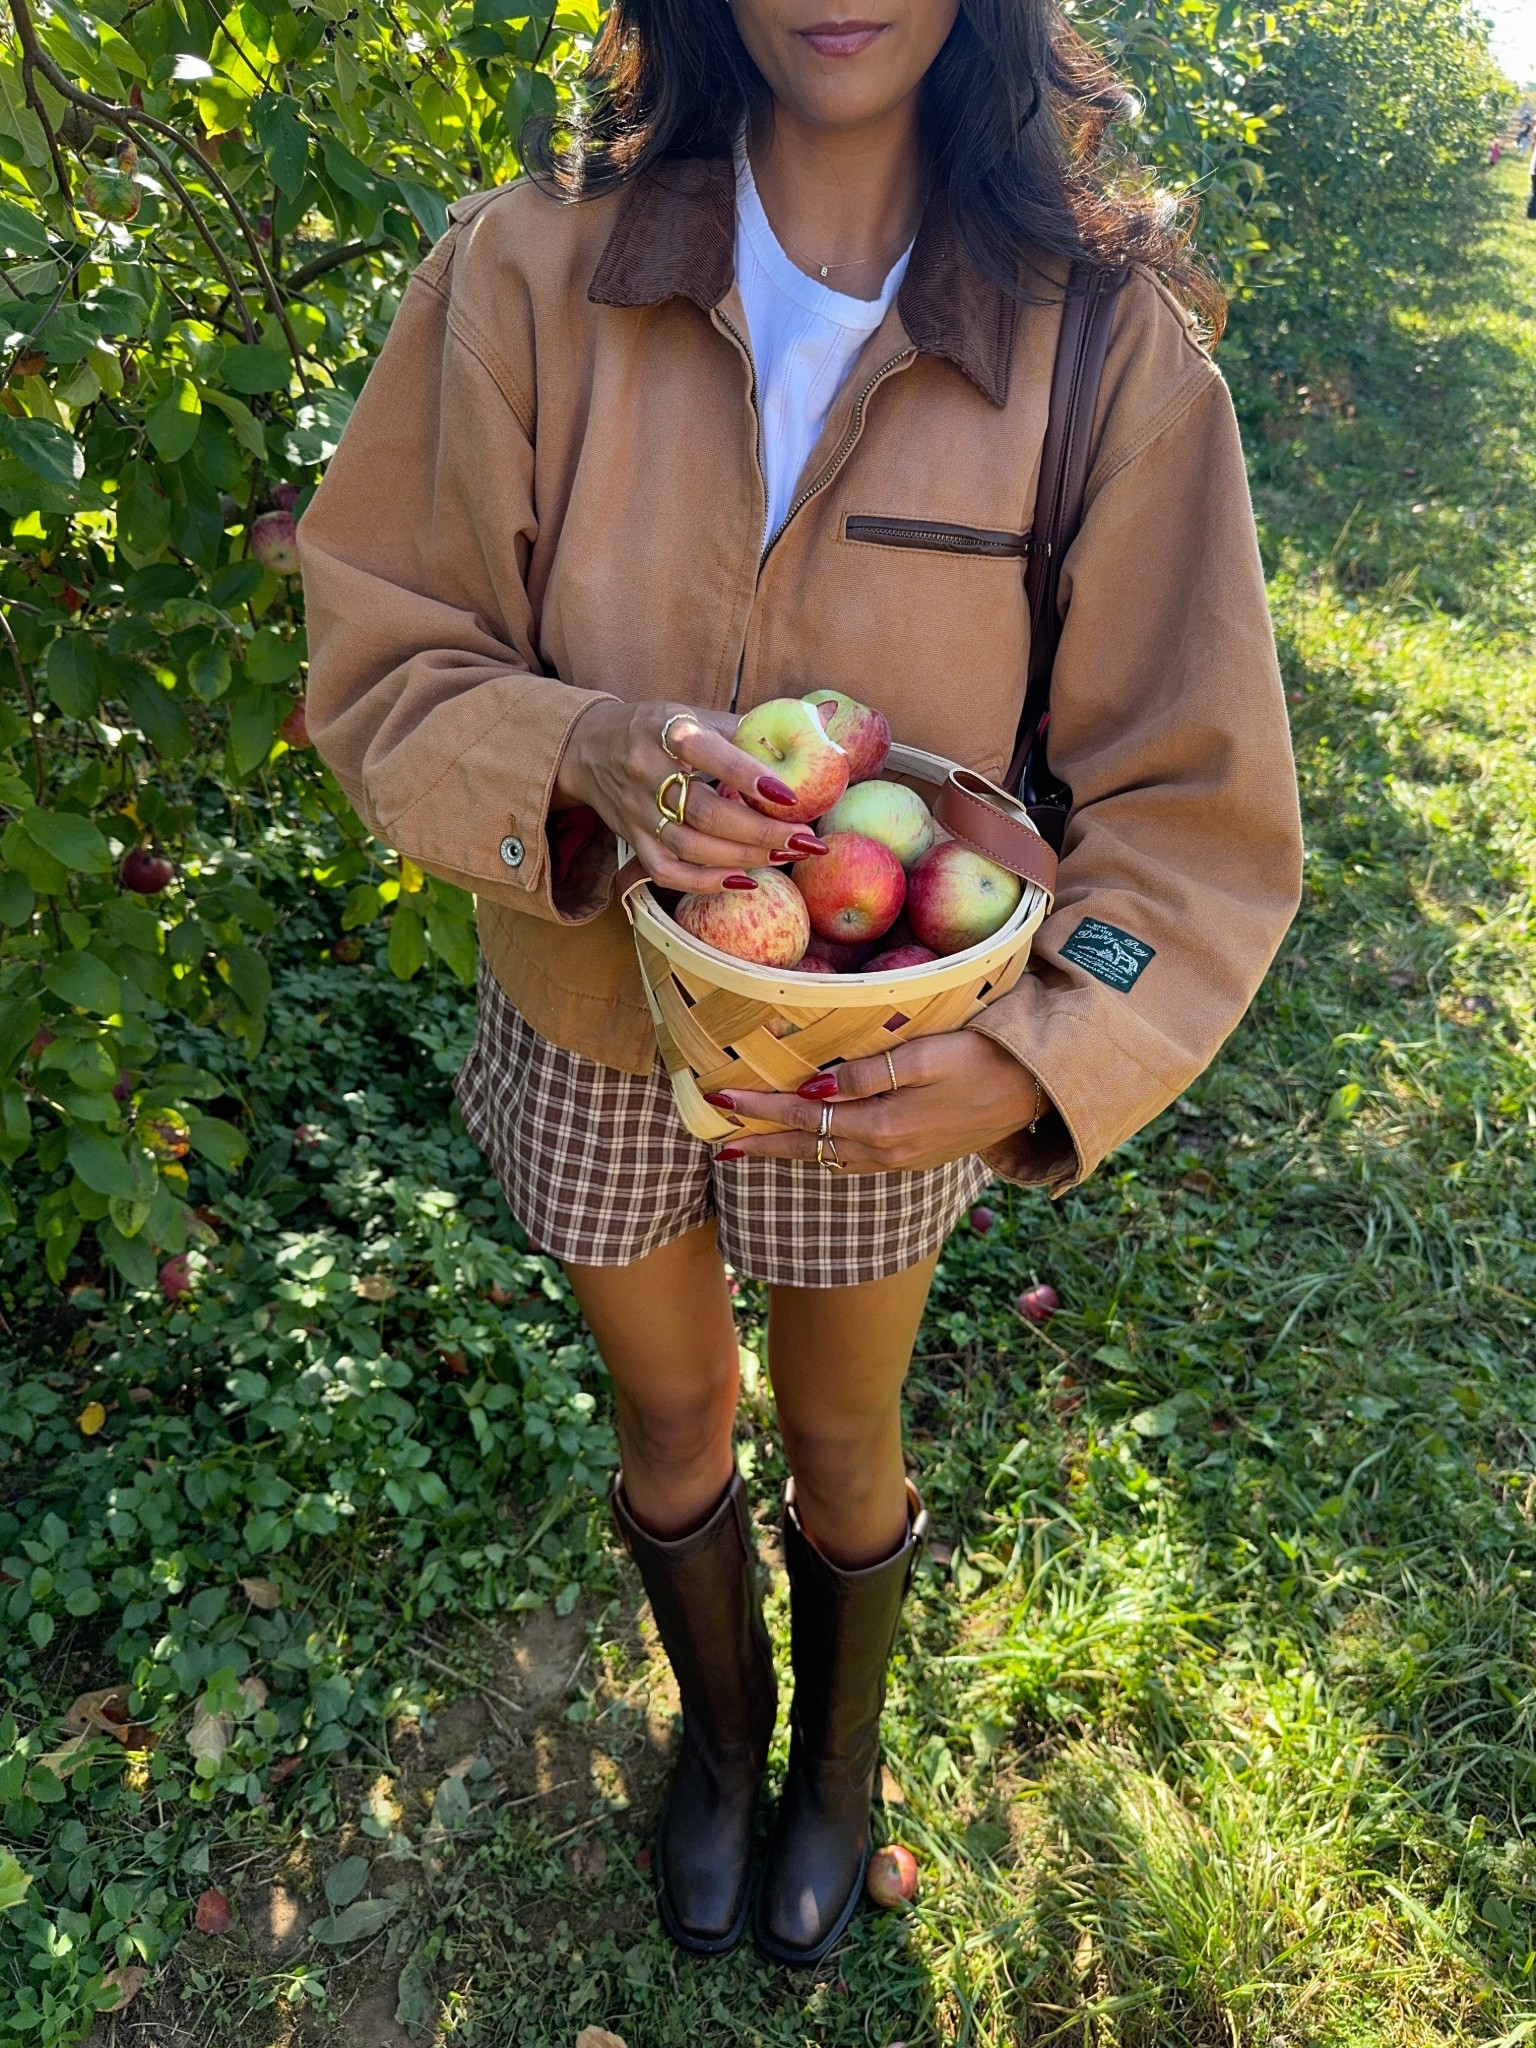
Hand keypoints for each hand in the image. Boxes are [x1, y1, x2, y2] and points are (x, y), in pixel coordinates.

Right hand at [554, 700, 823, 893]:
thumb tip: (821, 723)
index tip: (789, 796)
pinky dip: (706, 882)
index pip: (709, 754)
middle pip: (705, 812)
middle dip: (760, 831)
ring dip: (743, 857)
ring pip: (691, 847)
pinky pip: (667, 872)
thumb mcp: (694, 714)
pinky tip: (743, 880)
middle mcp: (646, 772)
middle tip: (803, 839)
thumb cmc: (657, 728)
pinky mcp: (631, 840)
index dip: (748, 776)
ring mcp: (637, 812)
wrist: (590, 747)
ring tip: (784, 855)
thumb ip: (748, 728)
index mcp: (666, 730)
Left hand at [705, 1030, 1049, 1172]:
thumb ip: (870, 1074)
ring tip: (751, 1147)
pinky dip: (821, 1157)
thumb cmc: (983, 1059)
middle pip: (807, 1149)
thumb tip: (816, 1091)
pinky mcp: (914, 1157)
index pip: (805, 1118)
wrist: (1035, 1089)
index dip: (761, 1108)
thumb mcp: (928, 1056)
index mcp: (883, 1126)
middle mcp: (885, 1152)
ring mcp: (900, 1159)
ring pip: (827, 1160)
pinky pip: (852, 1163)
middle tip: (718, 1140)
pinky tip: (812, 1149)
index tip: (722, 1097)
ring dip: (787, 1153)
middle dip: (761, 1143)